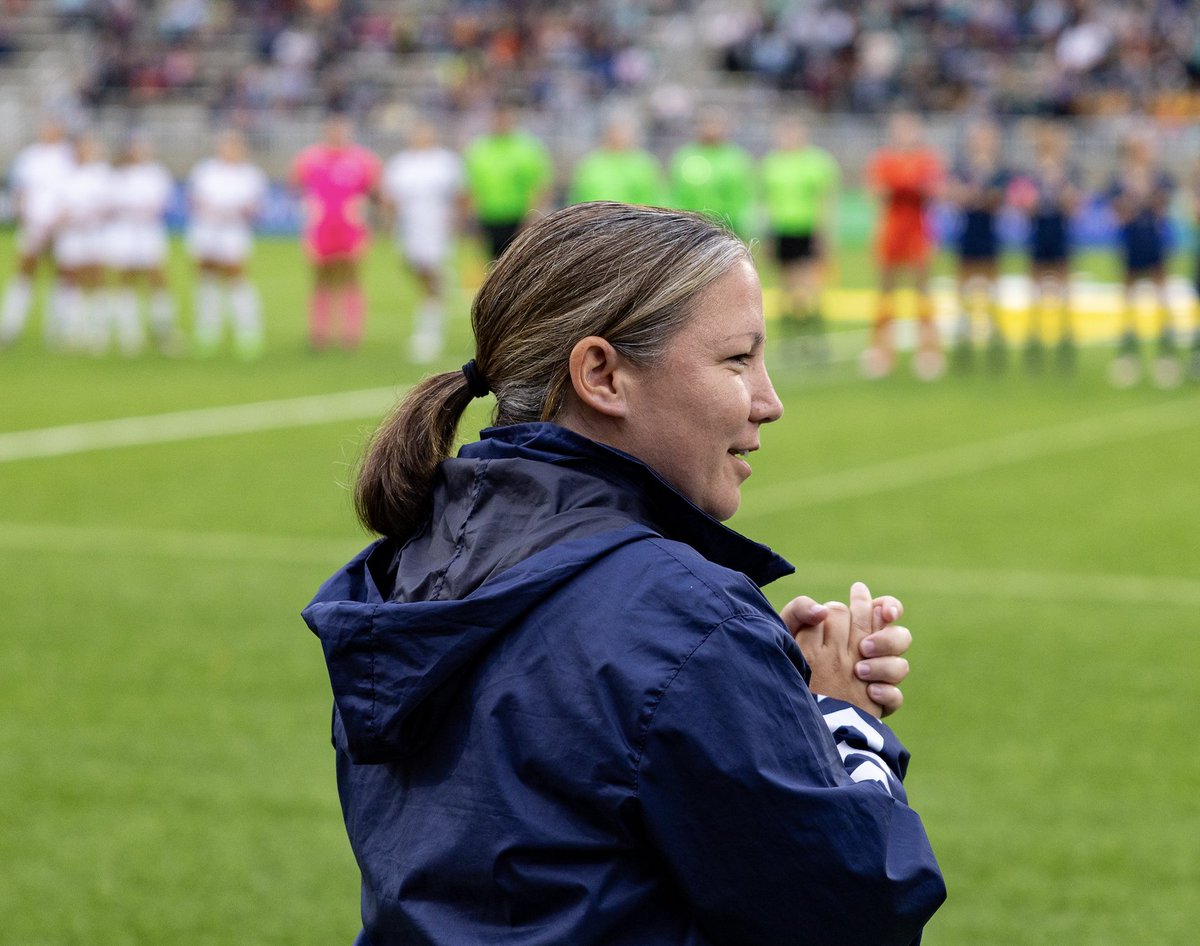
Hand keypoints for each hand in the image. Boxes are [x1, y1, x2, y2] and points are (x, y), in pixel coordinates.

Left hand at [780, 582, 911, 717]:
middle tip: (863, 648)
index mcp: (854, 628)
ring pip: (901, 666)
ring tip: (858, 671)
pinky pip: (895, 697)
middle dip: (885, 639)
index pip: (884, 610)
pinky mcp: (873, 705)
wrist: (785, 701)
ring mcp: (874, 678)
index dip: (890, 607)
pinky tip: (870, 692)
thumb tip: (821, 611)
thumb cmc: (787, 659)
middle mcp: (869, 652)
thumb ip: (799, 610)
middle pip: (900, 636)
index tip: (885, 613)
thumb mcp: (787, 632)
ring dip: (883, 665)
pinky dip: (886, 693)